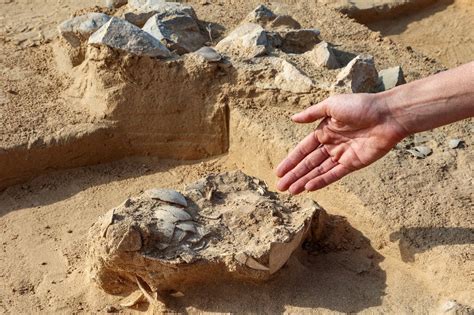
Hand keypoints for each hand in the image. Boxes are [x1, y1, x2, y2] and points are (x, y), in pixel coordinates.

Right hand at [276, 93, 407, 193]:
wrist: (387, 115)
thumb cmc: (360, 105)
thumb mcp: (332, 105)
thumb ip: (311, 113)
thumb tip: (292, 118)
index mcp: (324, 131)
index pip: (303, 149)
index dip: (291, 161)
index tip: (278, 172)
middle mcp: (331, 144)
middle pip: (308, 163)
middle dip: (294, 175)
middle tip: (280, 187)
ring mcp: (342, 155)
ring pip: (318, 171)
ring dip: (304, 181)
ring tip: (290, 191)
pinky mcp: (353, 164)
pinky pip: (334, 174)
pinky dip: (321, 181)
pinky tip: (308, 187)